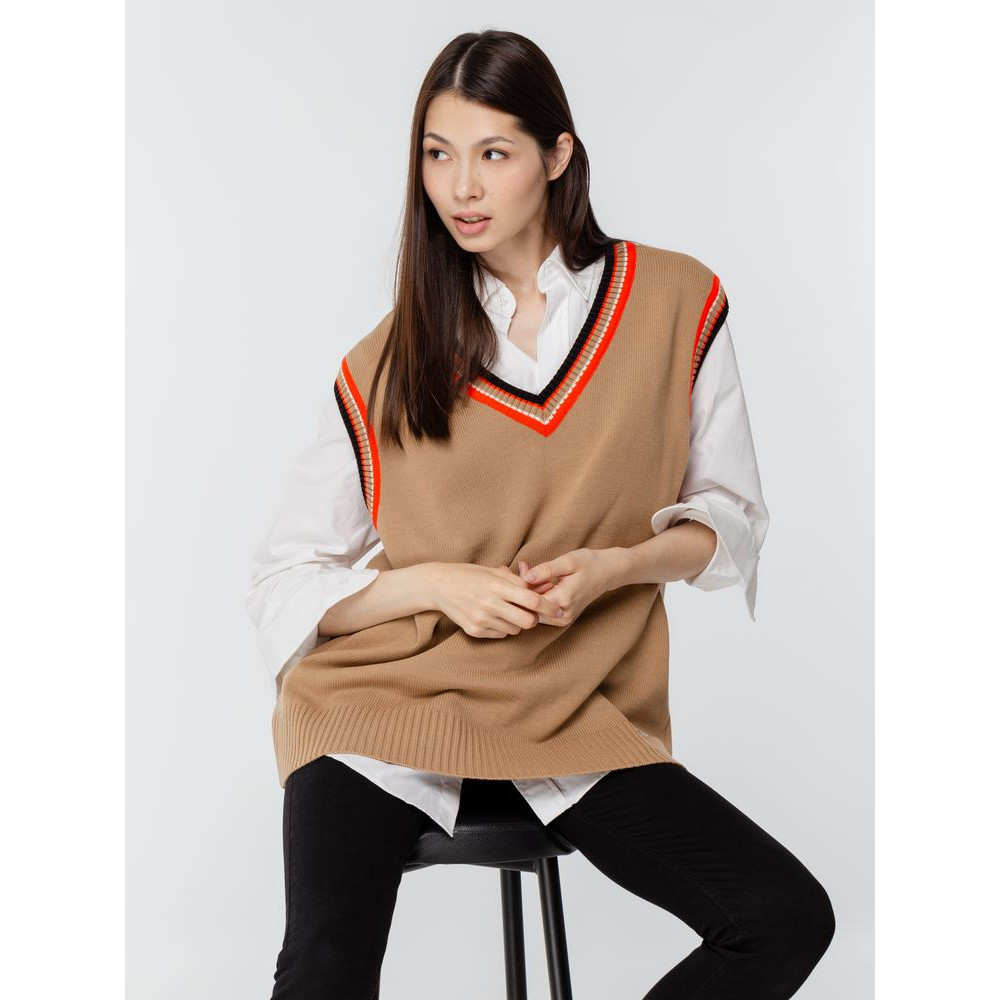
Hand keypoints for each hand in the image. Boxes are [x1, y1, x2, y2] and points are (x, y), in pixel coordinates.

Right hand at [428, 562, 565, 638]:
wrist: (439, 586)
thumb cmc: (470, 575)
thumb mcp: (493, 572)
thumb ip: (518, 582)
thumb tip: (543, 590)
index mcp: (497, 586)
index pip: (532, 600)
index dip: (549, 606)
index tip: (558, 608)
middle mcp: (489, 604)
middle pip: (528, 622)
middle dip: (534, 618)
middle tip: (531, 612)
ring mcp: (481, 619)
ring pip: (515, 630)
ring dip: (517, 623)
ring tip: (507, 611)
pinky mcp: (474, 631)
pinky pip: (501, 634)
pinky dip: (503, 627)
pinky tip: (493, 616)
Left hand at [514, 548, 620, 626]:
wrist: (608, 572)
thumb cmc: (589, 563)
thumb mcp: (568, 561)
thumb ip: (546, 570)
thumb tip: (526, 576)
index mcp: (562, 601)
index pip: (529, 600)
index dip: (517, 585)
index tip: (510, 567)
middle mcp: (561, 615)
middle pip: (529, 607)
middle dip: (519, 589)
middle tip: (512, 568)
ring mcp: (562, 619)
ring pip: (533, 610)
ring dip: (526, 593)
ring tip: (522, 570)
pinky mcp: (561, 618)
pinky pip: (540, 610)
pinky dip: (534, 596)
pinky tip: (532, 578)